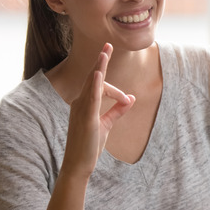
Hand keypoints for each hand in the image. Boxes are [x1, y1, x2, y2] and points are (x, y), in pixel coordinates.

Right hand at [61, 43, 134, 179]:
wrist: (78, 164)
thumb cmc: (89, 145)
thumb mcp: (107, 124)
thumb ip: (118, 110)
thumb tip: (131, 98)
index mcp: (84, 103)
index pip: (100, 87)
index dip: (116, 91)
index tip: (126, 99)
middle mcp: (80, 102)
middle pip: (92, 78)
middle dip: (101, 61)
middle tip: (108, 45)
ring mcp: (81, 109)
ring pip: (91, 84)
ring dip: (98, 67)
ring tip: (105, 52)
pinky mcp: (85, 118)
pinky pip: (90, 98)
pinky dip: (94, 85)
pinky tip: (98, 74)